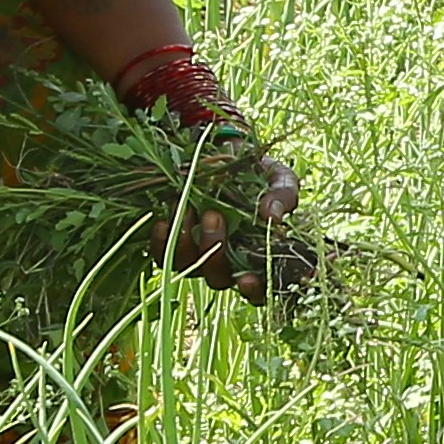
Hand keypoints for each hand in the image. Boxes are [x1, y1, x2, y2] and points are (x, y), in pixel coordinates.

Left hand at [156, 130, 316, 304]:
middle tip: (214, 216)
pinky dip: (161, 240)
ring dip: (185, 243)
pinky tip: (165, 220)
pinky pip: (161, 255)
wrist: (228, 152)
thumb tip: (273, 218)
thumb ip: (282, 197)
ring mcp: (199, 255)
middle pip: (218, 279)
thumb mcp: (279, 179)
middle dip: (214, 254)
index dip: (253, 291)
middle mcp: (228, 261)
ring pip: (188, 267)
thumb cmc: (260, 172)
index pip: (259, 289)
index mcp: (259, 255)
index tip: (248, 278)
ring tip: (189, 208)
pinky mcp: (172, 244)